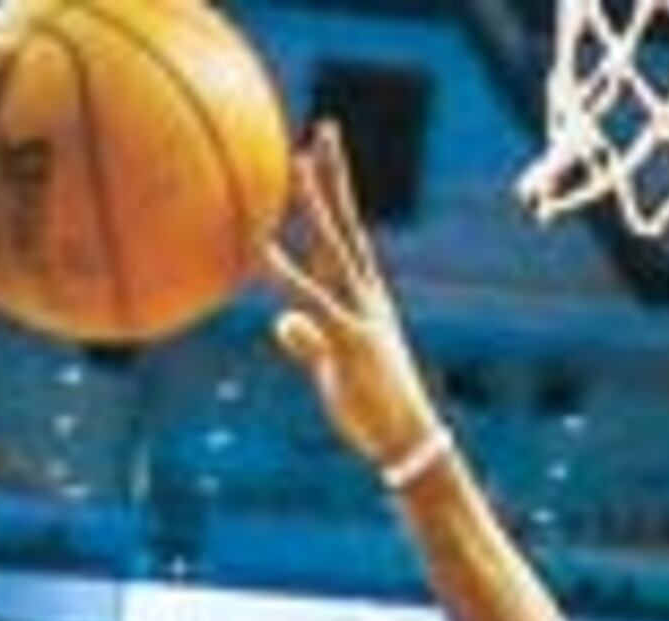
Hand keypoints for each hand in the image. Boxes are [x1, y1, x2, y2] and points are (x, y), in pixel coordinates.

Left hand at [265, 122, 442, 473]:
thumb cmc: (372, 411)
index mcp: (366, 298)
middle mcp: (366, 296)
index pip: (348, 235)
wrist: (407, 442)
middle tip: (323, 130)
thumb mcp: (332, 369)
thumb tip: (283, 323)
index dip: (336, 194)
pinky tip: (261, 252)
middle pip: (348, 224)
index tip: (324, 156)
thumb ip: (308, 341)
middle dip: (335, 178)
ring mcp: (360, 315)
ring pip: (336, 248)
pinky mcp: (350, 341)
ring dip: (315, 206)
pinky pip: (313, 300)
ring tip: (296, 164)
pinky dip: (285, 275)